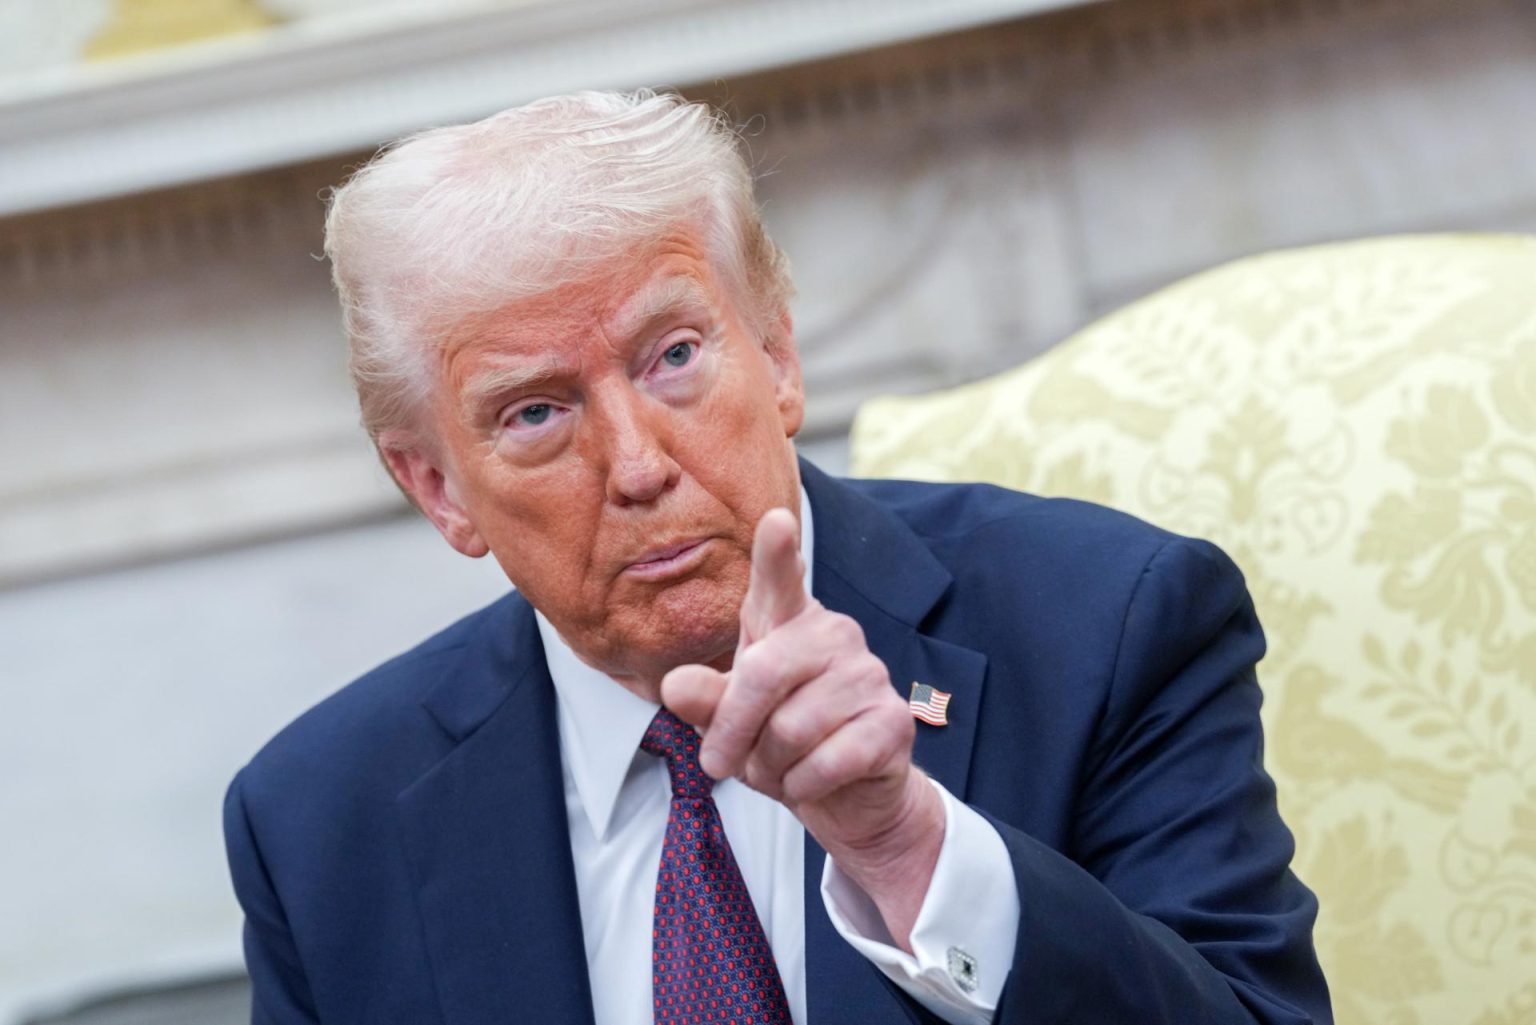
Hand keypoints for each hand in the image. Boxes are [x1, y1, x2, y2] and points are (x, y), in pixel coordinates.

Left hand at [662, 507, 944, 948]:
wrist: (847, 797)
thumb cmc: (780, 744)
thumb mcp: (729, 721)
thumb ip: (704, 700)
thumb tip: (676, 686)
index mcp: (788, 623)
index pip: (780, 580)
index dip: (777, 552)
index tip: (776, 520)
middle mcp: (834, 635)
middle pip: (762, 673)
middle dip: (731, 730)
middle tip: (719, 764)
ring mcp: (870, 675)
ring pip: (792, 728)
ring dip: (770, 767)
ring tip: (779, 769)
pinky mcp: (893, 722)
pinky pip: (827, 760)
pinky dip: (804, 786)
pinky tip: (811, 782)